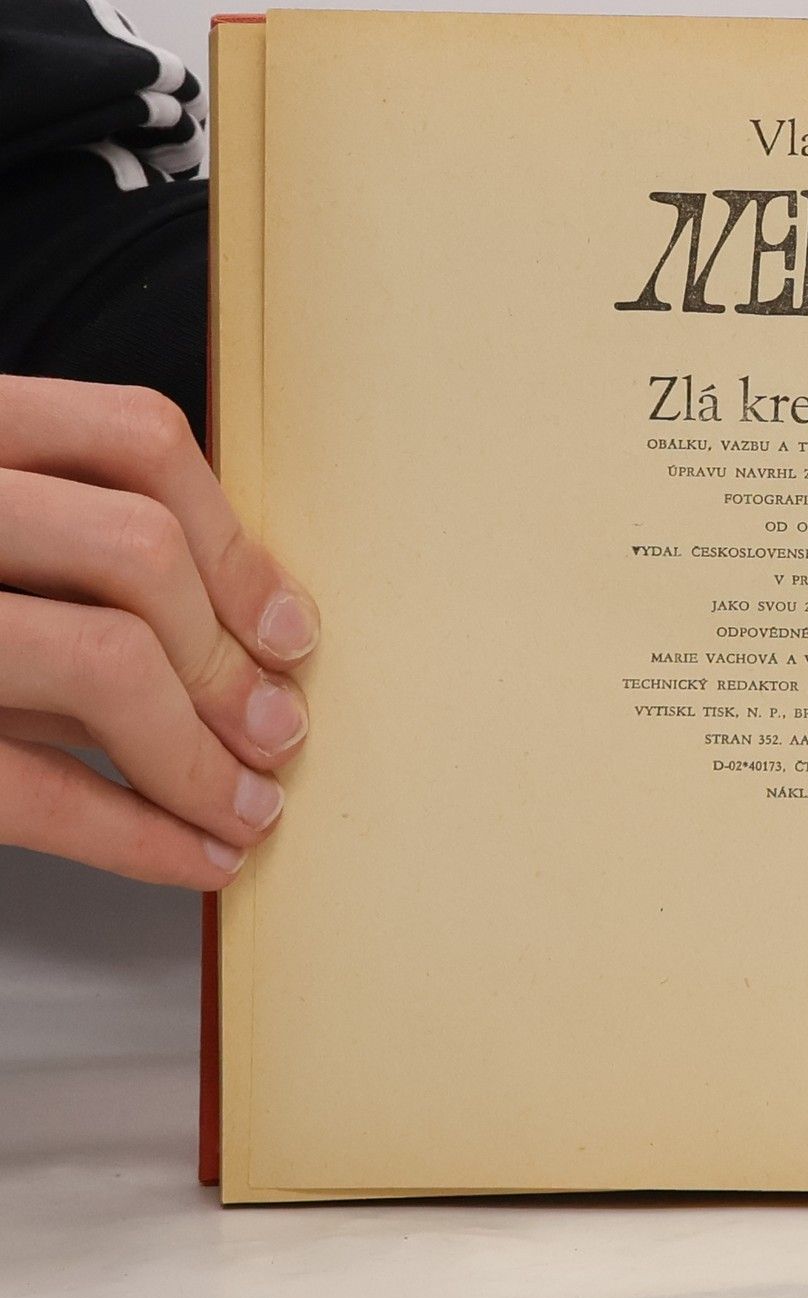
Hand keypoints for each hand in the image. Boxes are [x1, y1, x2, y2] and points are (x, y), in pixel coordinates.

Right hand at [0, 376, 318, 888]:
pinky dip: (136, 836)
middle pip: (135, 551)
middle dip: (228, 660)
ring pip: (102, 660)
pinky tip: (193, 860)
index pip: (134, 438)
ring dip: (199, 756)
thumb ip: (69, 566)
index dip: (235, 542)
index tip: (289, 627)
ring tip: (247, 807)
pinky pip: (27, 787)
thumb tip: (246, 645)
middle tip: (278, 730)